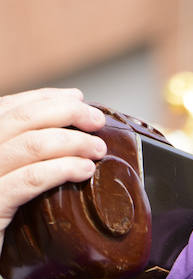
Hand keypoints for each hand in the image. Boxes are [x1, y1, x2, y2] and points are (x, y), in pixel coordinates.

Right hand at [0, 88, 106, 253]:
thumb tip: (70, 132)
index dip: (45, 98)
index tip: (78, 99)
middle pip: (21, 118)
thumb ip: (22, 156)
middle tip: (95, 120)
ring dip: (72, 141)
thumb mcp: (4, 178)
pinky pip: (28, 181)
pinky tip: (83, 170)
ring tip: (97, 148)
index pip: (8, 107)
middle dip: (65, 113)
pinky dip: (60, 169)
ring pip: (30, 145)